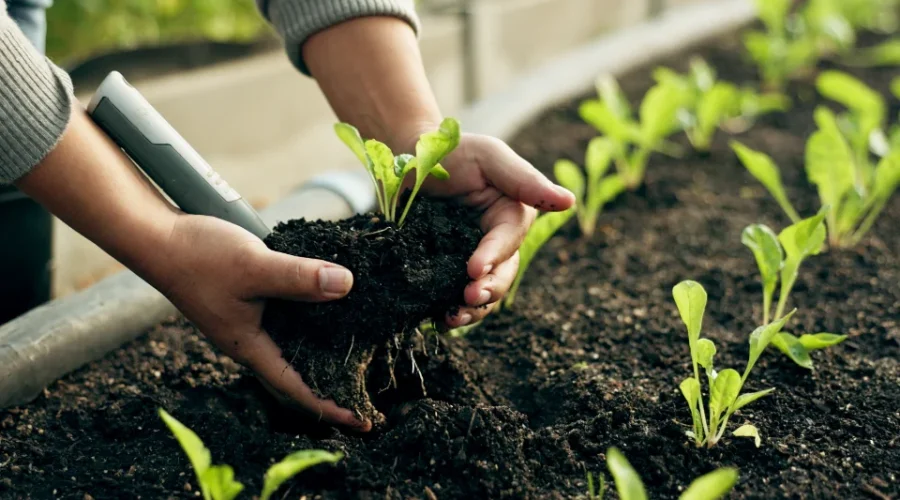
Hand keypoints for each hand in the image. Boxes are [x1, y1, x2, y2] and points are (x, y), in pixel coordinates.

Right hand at [153, 214, 370, 431]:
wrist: (159, 237)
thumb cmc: (198, 257)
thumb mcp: (255, 266)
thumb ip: (299, 278)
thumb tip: (346, 285)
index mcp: (250, 346)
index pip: (298, 388)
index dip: (332, 406)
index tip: (365, 421)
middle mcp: (251, 340)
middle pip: (298, 373)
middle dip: (332, 386)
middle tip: (369, 393)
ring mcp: (248, 321)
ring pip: (294, 344)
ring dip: (324, 351)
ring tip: (359, 354)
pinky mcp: (249, 299)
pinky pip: (288, 316)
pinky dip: (312, 317)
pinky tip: (330, 304)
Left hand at [404, 131, 575, 326]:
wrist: (406, 159)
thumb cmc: (451, 151)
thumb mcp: (488, 157)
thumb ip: (524, 180)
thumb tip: (569, 202)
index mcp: (512, 216)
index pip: (508, 241)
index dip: (494, 257)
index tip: (473, 269)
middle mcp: (497, 243)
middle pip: (503, 274)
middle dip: (488, 290)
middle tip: (467, 298)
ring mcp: (471, 258)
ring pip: (484, 292)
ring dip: (473, 310)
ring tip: (452, 318)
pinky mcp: (447, 269)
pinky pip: (454, 296)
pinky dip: (451, 311)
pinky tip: (438, 320)